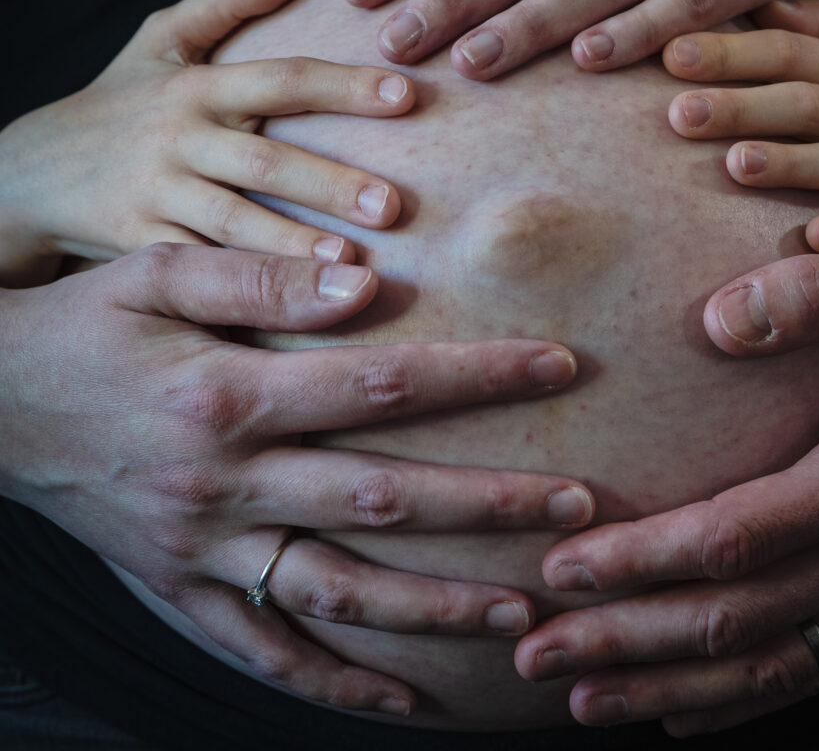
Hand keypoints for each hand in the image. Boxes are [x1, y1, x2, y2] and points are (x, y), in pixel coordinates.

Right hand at [0, 0, 414, 284]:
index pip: (281, 77)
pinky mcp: (138, 242)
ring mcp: (157, 193)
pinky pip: (198, 266)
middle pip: (264, 159)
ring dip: (291, 242)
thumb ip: (222, 1)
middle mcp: (179, 137)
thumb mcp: (158, 40)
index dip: (343, 86)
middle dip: (330, 183)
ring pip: (232, 220)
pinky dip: (241, 287)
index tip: (406, 95)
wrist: (28, 168)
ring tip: (349, 262)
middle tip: (393, 206)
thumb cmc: (117, 99)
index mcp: (197, 86)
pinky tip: (289, 304)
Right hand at [0, 244, 591, 713]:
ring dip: (434, 608)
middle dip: (488, 505)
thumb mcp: (156, 277)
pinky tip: (404, 697)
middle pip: (381, 499)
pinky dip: (337, 680)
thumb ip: (261, 283)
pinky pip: (266, 652)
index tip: (558, 364)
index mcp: (228, 400)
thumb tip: (363, 285)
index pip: (382, 387)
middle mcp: (225, 486)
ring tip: (521, 612)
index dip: (478, 376)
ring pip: (338, 593)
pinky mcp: (182, 591)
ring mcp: (205, 551)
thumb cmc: (84, 329)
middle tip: (578, 506)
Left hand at [515, 241, 818, 735]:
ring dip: (667, 686)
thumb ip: (815, 294)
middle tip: (538, 652)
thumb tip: (715, 321)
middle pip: (734, 620)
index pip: (735, 539)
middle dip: (627, 640)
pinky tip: (680, 714)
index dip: (642, 561)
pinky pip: (813, 670)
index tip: (563, 566)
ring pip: (766, 664)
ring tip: (583, 698)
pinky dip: (740, 703)